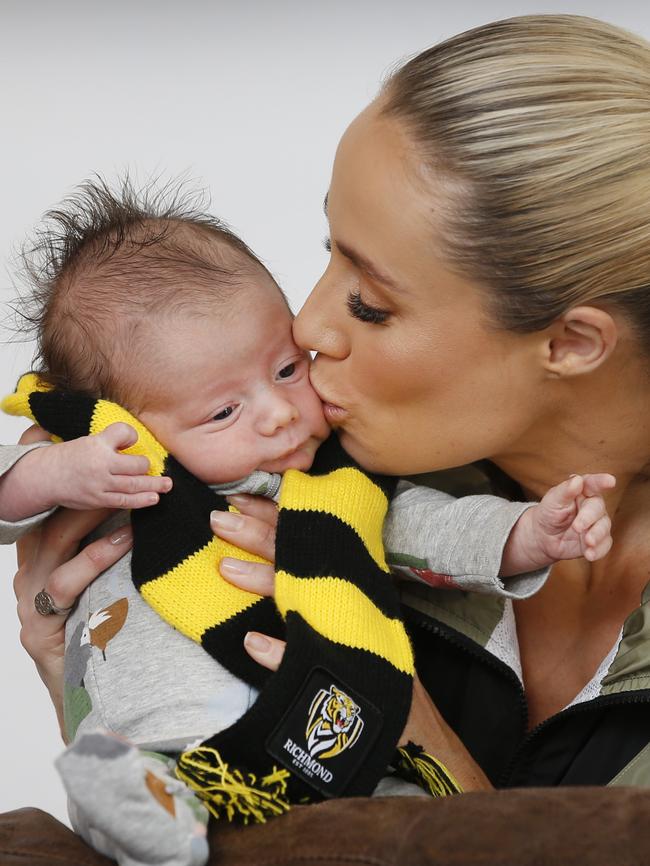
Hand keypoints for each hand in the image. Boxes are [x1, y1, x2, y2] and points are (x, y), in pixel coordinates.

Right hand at [14, 425, 133, 739]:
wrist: (91, 699)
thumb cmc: (102, 629)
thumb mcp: (107, 577)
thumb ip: (114, 541)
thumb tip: (149, 502)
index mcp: (42, 555)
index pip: (48, 504)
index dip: (60, 470)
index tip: (80, 437)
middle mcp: (30, 570)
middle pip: (47, 515)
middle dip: (77, 484)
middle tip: (117, 458)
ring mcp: (30, 598)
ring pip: (54, 543)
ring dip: (91, 514)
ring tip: (129, 496)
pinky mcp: (42, 624)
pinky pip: (68, 583)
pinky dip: (97, 557)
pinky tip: (125, 541)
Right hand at [39, 422, 171, 510]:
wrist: (46, 477)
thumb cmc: (71, 457)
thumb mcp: (89, 440)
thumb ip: (112, 439)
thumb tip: (136, 440)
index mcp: (97, 444)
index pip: (123, 433)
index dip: (131, 435)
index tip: (133, 439)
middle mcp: (100, 463)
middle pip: (136, 465)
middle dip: (150, 468)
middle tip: (164, 470)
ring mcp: (100, 484)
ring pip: (134, 485)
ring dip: (154, 486)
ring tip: (167, 486)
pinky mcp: (98, 499)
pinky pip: (124, 501)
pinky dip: (141, 500)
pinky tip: (153, 499)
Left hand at [213, 494, 490, 790]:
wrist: (404, 713)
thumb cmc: (366, 653)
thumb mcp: (338, 610)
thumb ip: (306, 587)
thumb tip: (259, 559)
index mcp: (339, 577)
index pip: (302, 539)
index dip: (271, 515)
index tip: (238, 497)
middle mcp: (341, 594)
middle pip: (295, 557)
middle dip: (256, 533)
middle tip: (218, 516)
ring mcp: (340, 628)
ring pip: (297, 595)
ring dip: (261, 580)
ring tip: (225, 569)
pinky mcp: (342, 666)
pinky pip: (304, 656)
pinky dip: (277, 651)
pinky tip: (252, 645)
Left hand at [506, 473, 615, 574]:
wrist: (543, 537)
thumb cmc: (548, 514)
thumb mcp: (552, 501)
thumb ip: (564, 490)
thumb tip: (577, 480)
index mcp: (582, 492)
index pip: (592, 483)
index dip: (601, 481)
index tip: (610, 481)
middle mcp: (592, 506)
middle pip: (598, 508)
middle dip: (589, 518)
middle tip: (577, 527)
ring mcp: (597, 523)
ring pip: (604, 527)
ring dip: (597, 535)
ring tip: (587, 542)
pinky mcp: (598, 540)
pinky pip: (604, 545)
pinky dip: (598, 550)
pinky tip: (589, 554)